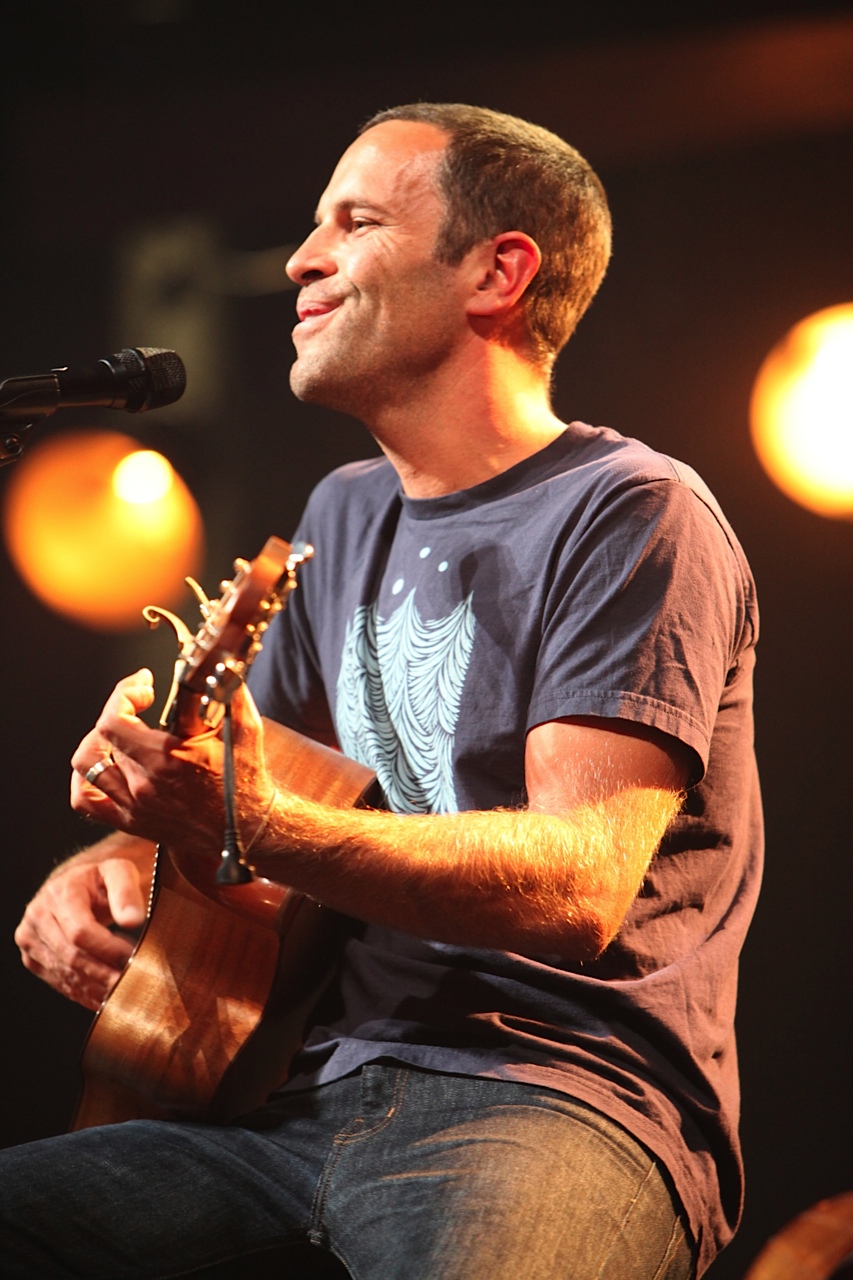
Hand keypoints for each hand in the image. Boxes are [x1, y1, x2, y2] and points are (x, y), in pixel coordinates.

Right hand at [14, 856, 148, 1010]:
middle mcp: (38, 917)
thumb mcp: (118, 872)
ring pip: (65, 974)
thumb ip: (126, 892)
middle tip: (134, 982)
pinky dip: (85, 993)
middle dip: (105, 973)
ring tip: (125, 992)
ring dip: (96, 988)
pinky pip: (59, 982)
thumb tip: (133, 919)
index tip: (134, 957)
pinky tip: (107, 998)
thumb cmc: (100, 880)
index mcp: (58, 894)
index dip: (108, 949)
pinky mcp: (32, 958)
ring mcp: (30, 940)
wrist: (75, 886)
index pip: (80, 931)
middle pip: (71, 956)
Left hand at [70, 668, 272, 852]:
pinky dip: (83, 780)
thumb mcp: (245, 731)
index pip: (114, 720)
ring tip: (117, 731)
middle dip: (122, 709)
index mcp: (167, 760)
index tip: (143, 686)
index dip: (123, 694)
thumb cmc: (246, 784)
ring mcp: (134, 805)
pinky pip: (86, 801)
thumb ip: (231, 694)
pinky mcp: (132, 821)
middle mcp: (145, 784)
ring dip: (98, 740)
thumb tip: (223, 665)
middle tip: (141, 702)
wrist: (248, 830)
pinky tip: (103, 764)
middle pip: (104, 736)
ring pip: (87, 764)